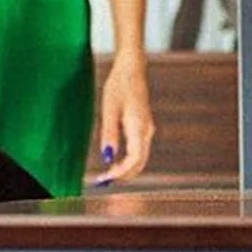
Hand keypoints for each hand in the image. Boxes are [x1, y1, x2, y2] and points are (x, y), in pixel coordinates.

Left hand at [92, 53, 154, 183]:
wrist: (132, 70)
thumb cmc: (119, 86)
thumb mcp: (109, 109)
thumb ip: (109, 134)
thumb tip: (107, 157)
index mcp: (139, 127)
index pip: (134, 159)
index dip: (121, 172)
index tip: (106, 178)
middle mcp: (146, 131)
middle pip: (139, 163)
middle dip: (123, 175)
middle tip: (103, 181)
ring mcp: (147, 130)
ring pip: (140, 159)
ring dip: (125, 169)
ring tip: (107, 174)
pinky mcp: (144, 128)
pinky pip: (138, 151)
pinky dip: (128, 160)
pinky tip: (114, 162)